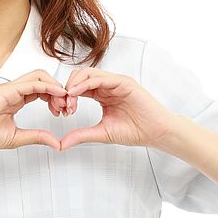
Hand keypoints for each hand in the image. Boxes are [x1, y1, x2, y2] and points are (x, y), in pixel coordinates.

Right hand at [0, 70, 69, 152]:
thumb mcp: (17, 138)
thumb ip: (36, 137)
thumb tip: (55, 142)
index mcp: (15, 98)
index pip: (40, 89)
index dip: (55, 97)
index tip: (63, 110)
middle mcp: (13, 90)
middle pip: (42, 79)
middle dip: (58, 90)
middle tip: (67, 106)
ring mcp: (9, 88)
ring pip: (39, 76)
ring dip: (55, 87)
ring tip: (64, 102)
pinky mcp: (6, 91)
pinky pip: (31, 83)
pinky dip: (47, 87)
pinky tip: (59, 95)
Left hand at [57, 68, 176, 150]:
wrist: (156, 133)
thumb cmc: (135, 131)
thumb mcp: (102, 133)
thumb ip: (82, 135)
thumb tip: (61, 143)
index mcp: (102, 94)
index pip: (78, 87)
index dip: (66, 96)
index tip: (62, 112)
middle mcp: (108, 85)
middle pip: (80, 76)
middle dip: (67, 88)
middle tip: (63, 105)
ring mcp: (116, 82)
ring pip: (88, 73)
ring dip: (74, 84)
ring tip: (68, 100)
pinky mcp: (124, 82)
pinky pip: (100, 78)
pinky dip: (85, 84)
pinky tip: (76, 94)